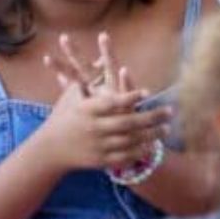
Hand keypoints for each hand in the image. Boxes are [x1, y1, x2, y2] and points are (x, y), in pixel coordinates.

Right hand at [39, 32, 173, 170]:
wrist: (50, 148)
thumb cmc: (64, 115)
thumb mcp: (72, 94)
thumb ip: (89, 78)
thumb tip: (102, 58)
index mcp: (87, 110)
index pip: (111, 102)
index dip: (129, 97)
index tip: (148, 92)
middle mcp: (93, 128)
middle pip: (127, 123)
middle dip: (151, 117)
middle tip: (170, 112)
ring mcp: (98, 145)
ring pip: (130, 141)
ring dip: (152, 135)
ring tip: (167, 128)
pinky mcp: (101, 160)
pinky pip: (125, 157)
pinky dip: (141, 152)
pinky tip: (153, 145)